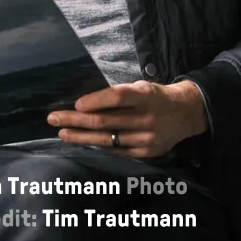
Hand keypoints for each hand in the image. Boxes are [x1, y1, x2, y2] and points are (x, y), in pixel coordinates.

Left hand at [46, 80, 207, 159]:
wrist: (186, 114)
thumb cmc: (155, 97)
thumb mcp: (141, 87)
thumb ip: (119, 95)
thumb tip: (84, 104)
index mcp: (146, 96)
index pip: (118, 97)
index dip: (96, 100)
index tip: (76, 104)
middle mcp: (147, 117)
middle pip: (106, 121)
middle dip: (76, 120)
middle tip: (53, 119)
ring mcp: (147, 138)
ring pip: (107, 139)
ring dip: (81, 136)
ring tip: (62, 133)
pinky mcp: (147, 152)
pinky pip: (116, 150)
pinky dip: (98, 146)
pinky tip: (83, 142)